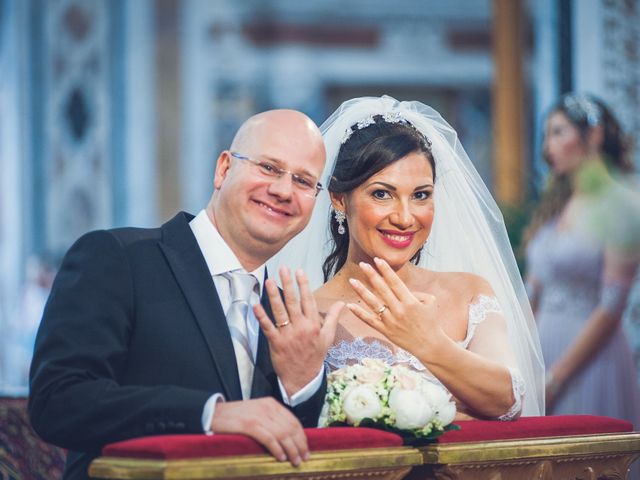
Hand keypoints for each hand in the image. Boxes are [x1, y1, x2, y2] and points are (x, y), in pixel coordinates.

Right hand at [211, 398, 307, 465]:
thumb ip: (272, 421)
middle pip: (290, 428)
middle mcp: (267, 407)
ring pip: (282, 434)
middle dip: (299, 445)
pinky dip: (277, 449)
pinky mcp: (249, 424)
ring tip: (294, 461)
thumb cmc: (235, 417)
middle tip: (303, 458)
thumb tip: (288, 438)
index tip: (306, 449)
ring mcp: (258, 415)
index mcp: (271, 404)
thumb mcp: (257, 413)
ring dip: (291, 450)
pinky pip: (268, 438)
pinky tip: (280, 457)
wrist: (213, 413)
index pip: (293, 421)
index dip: (302, 437)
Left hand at [254, 267, 343, 395]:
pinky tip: (256, 305)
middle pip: (294, 302)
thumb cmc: (315, 356)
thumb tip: (343, 303)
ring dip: (274, 296)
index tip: (299, 271)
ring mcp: (288, 335)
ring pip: (280, 312)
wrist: (303, 379)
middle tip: (283, 269)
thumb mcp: (328, 337)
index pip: (309, 300)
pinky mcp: (276, 343)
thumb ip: (334, 318)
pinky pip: (268, 327)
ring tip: (270, 281)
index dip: (304, 285)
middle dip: (289, 284)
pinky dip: (262, 316)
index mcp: (314, 324)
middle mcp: (301, 327)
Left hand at [346, 257, 443, 354]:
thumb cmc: (431, 321)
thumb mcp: (430, 302)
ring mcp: (391, 321)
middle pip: (382, 289)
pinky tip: (350, 305)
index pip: (395, 282)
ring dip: (361, 291)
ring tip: (352, 281)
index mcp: (410, 301)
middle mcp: (399, 310)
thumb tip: (401, 289)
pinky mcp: (385, 331)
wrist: (430, 345)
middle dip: (371, 275)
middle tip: (362, 264)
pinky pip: (370, 321)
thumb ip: (417, 292)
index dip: (385, 270)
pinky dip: (359, 313)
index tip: (377, 259)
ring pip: (373, 303)